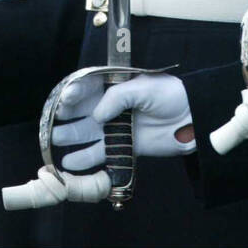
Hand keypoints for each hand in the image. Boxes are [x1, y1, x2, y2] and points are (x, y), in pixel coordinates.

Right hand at [52, 72, 196, 170]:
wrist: (194, 117)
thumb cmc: (172, 95)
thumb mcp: (144, 88)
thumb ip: (117, 98)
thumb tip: (96, 116)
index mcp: (116, 85)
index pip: (88, 87)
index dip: (73, 93)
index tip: (65, 100)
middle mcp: (113, 105)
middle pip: (82, 110)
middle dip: (66, 115)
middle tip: (52, 121)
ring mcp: (117, 126)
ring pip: (86, 132)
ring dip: (70, 136)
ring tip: (53, 141)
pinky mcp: (124, 146)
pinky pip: (100, 152)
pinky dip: (85, 158)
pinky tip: (70, 162)